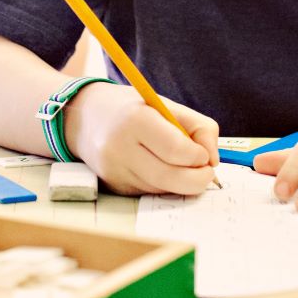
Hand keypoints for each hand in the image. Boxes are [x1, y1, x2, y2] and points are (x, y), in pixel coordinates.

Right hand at [64, 82, 219, 196]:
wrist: (84, 118)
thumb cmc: (133, 109)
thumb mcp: (166, 105)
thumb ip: (199, 127)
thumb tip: (213, 160)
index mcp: (134, 121)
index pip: (175, 149)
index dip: (198, 156)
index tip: (204, 155)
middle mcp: (119, 148)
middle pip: (170, 178)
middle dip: (197, 180)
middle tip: (207, 173)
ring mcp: (114, 171)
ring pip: (162, 189)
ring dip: (181, 183)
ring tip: (182, 166)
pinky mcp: (113, 186)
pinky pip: (149, 192)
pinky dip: (163, 185)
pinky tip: (159, 168)